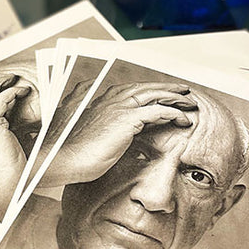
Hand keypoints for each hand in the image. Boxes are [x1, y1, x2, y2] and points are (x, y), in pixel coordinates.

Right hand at [41, 82, 196, 186]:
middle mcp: (110, 98)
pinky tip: (181, 119)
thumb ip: (85, 116)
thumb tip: (93, 112)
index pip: (130, 91)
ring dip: (174, 98)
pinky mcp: (127, 119)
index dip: (148, 92)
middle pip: (146, 89)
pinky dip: (171, 113)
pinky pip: (157, 112)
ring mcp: (118, 107)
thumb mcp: (75, 129)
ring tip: (188, 103)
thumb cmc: (65, 151)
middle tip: (183, 93)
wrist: (60, 159)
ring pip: (154, 96)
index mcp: (99, 100)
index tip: (161, 96)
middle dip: (166, 90)